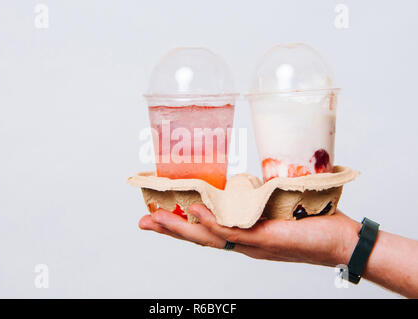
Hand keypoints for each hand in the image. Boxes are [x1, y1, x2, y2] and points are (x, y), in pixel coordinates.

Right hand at [139, 204, 360, 267]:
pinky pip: (234, 233)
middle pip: (198, 237)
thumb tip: (239, 181)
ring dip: (181, 228)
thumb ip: (254, 199)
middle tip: (142, 220)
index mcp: (242, 234)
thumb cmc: (311, 221)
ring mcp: (252, 242)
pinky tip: (195, 213)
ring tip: (156, 218)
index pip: (204, 230)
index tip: (154, 214)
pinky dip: (212, 223)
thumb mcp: (275, 207)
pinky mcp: (266, 239)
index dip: (178, 224)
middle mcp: (242, 242)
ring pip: (209, 237)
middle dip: (168, 229)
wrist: (341, 239)